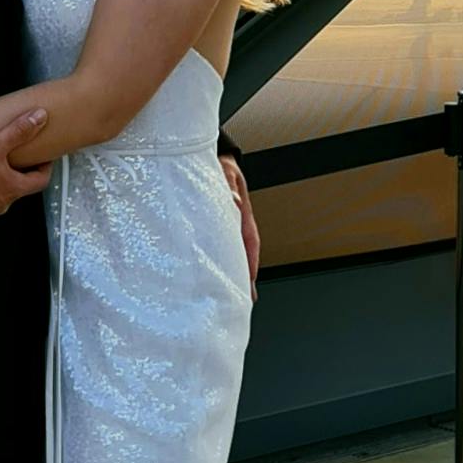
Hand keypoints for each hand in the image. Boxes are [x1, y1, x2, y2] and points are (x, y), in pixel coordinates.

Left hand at [220, 150, 260, 292]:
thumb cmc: (222, 168)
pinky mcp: (215, 229)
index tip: (250, 283)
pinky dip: (217, 264)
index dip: (250, 264)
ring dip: (231, 274)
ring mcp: (227, 229)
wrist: (217, 161)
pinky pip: (218, 249)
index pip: (250, 244)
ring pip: (230, 255)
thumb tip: (234, 202)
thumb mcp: (226, 174)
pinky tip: (212, 277)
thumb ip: (228, 187)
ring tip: (229, 298)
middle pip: (242, 256)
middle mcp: (237, 226)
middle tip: (241, 302)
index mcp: (243, 216)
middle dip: (242, 279)